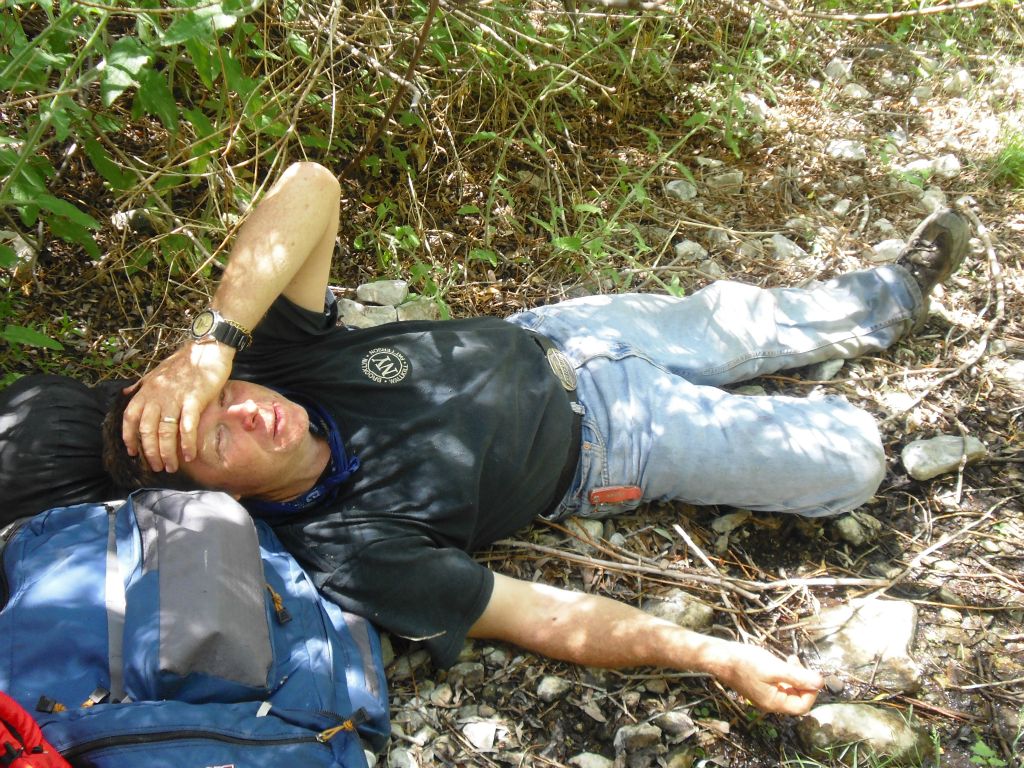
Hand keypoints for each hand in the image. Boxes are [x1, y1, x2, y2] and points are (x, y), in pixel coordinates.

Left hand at [122, 341, 234, 472]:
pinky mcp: (194, 400)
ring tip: (171, 467)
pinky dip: (187, 443)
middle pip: (147, 431)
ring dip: (167, 453)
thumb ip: (143, 386)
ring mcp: (175, 398)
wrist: (208, 348)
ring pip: (165, 433)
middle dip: (150, 453)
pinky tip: (190, 455)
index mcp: (147, 390)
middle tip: (157, 467)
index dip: (130, 437)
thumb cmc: (185, 361)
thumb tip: (127, 392)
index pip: (130, 418)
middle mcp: (157, 396)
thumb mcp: (157, 372)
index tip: (134, 453)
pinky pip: (187, 426)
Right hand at [708, 641, 823, 714]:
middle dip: (802, 681)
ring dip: (794, 675)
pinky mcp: (760, 685)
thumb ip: (798, 677)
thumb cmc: (745, 663)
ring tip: (790, 659)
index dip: (811, 692)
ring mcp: (764, 695)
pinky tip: (780, 662)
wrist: (719, 657)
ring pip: (788, 690)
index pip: (802, 706)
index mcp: (774, 703)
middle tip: (797, 662)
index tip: (811, 674)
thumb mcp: (774, 668)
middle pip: (796, 698)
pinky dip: (784, 674)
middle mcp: (770, 703)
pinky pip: (779, 684)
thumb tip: (821, 683)